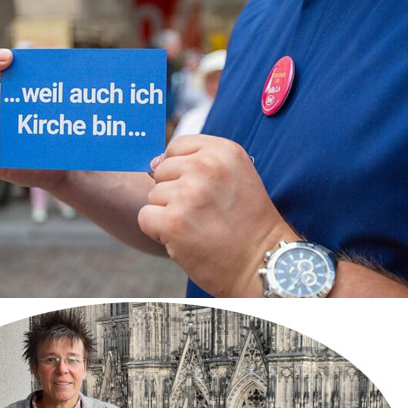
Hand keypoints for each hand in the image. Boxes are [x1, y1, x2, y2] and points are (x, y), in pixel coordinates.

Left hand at [137, 134, 297, 296]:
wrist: (261, 262)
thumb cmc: (246, 220)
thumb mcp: (235, 174)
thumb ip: (199, 161)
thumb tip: (152, 163)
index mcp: (224, 151)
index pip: (178, 146)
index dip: (180, 168)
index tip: (199, 189)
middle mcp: (206, 167)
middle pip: (162, 170)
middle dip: (174, 192)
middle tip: (203, 212)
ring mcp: (188, 194)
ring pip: (153, 195)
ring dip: (169, 213)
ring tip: (198, 226)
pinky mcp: (173, 222)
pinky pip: (146, 217)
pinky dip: (159, 231)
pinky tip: (185, 238)